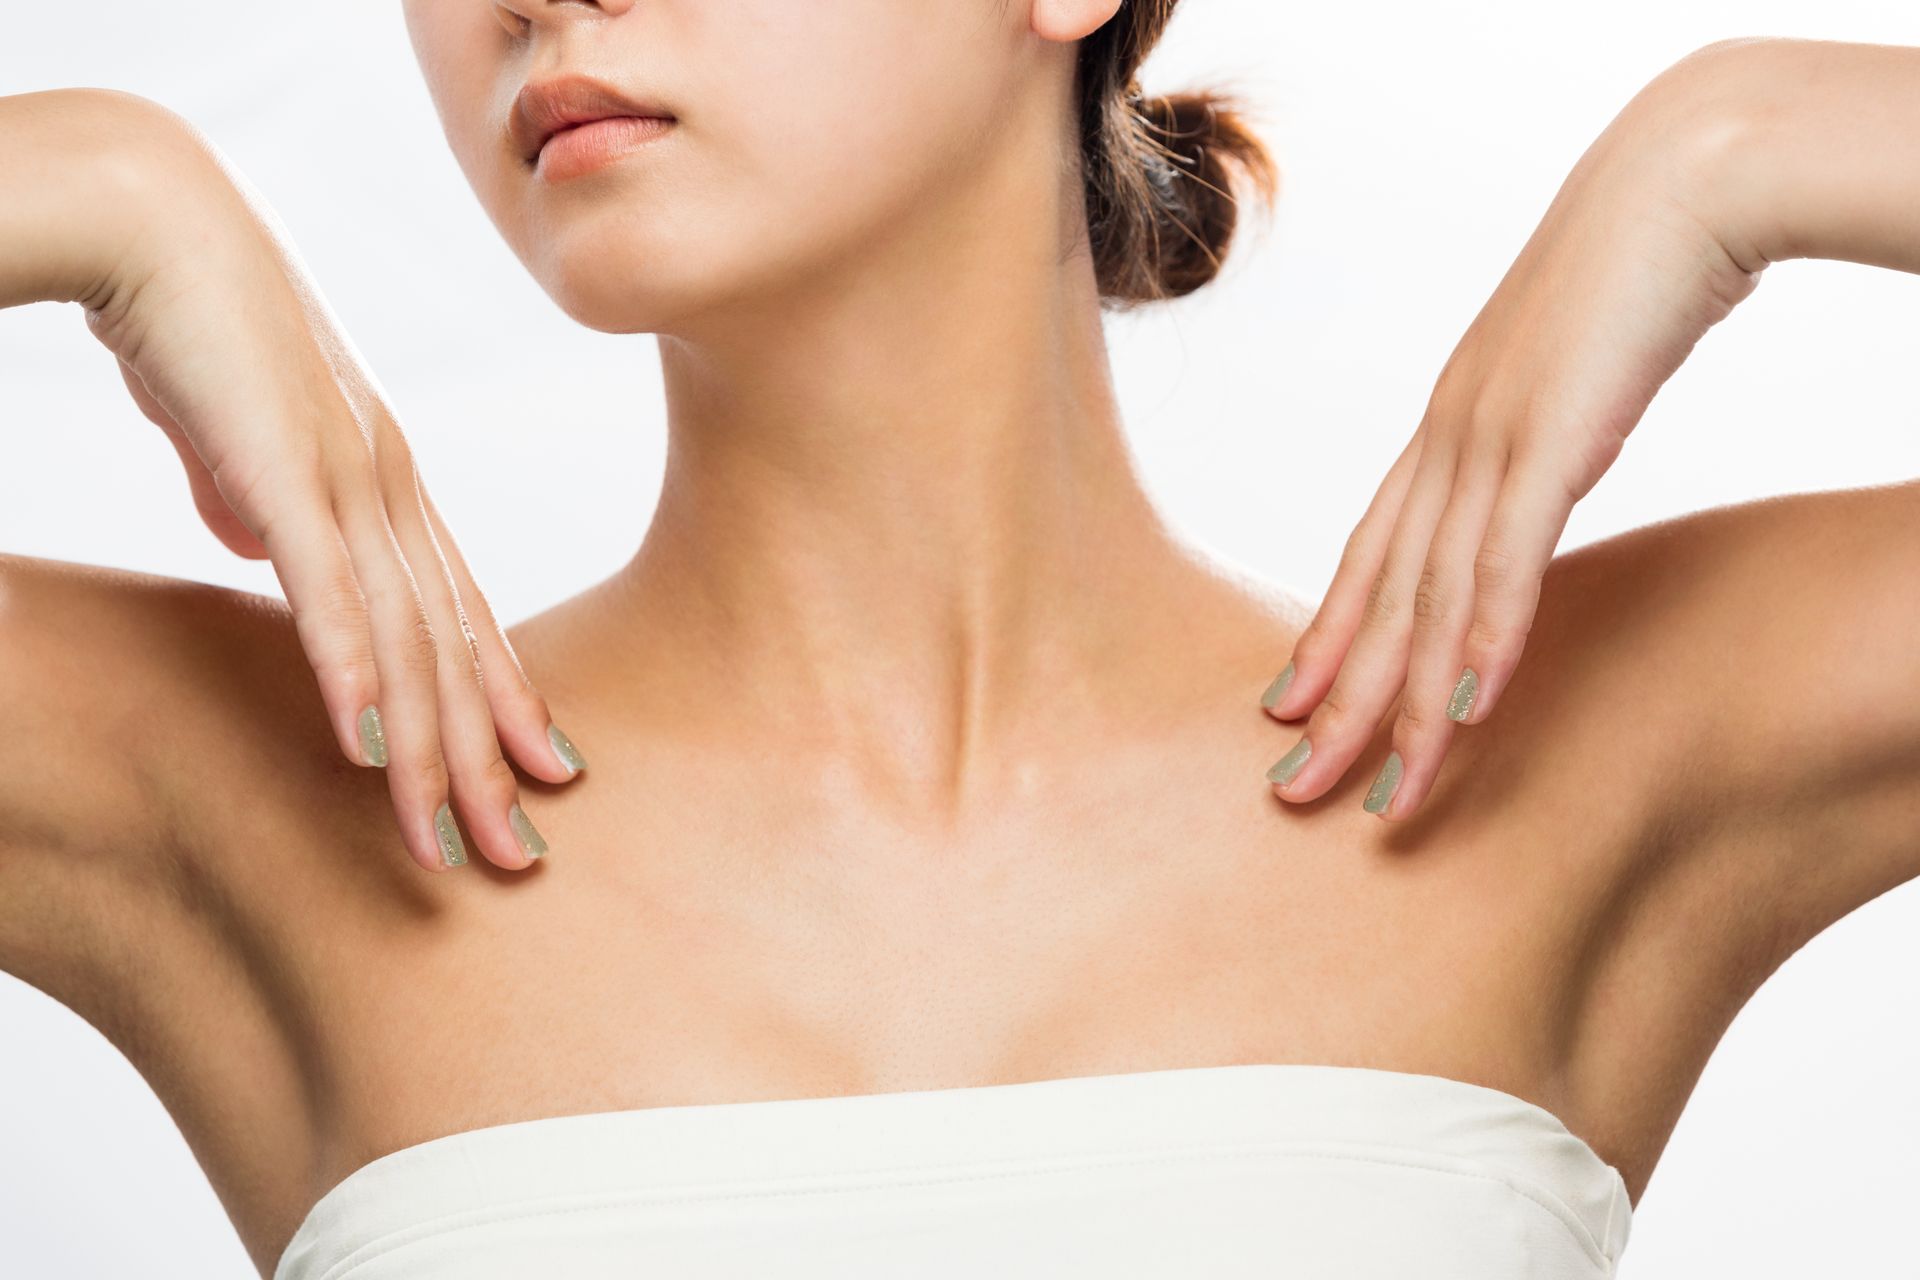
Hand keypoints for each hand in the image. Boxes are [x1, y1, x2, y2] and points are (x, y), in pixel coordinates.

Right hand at [64, 92, 582, 870]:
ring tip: (453, 844)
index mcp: (386, 483)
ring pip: (408, 642)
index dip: (504, 702)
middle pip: (456, 649)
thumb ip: (260, 497)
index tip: (541, 779)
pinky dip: (354, 676)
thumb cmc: (197, 325)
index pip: (461, 615)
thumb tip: (258, 544)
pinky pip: (331, 593)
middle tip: (524, 860)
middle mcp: (392, 490)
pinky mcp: (288, 469)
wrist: (156, 218)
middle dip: (490, 762)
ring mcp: (350, 480)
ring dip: (431, 752)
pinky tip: (374, 754)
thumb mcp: (239, 439)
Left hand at [1259, 45, 1766, 818]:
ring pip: (1430, 597)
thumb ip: (1535, 440)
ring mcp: (1489, 439)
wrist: (1678, 183)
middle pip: (1378, 595)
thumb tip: (1531, 485)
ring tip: (1378, 795)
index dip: (1326, 637)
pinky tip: (1463, 713)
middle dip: (1335, 701)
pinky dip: (1484, 640)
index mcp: (1445, 428)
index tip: (1287, 708)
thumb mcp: (1563, 379)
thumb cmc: (1628, 275)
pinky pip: (1506, 559)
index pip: (1370, 554)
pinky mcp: (1552, 437)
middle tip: (1289, 790)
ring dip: (1403, 705)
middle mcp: (1446, 442)